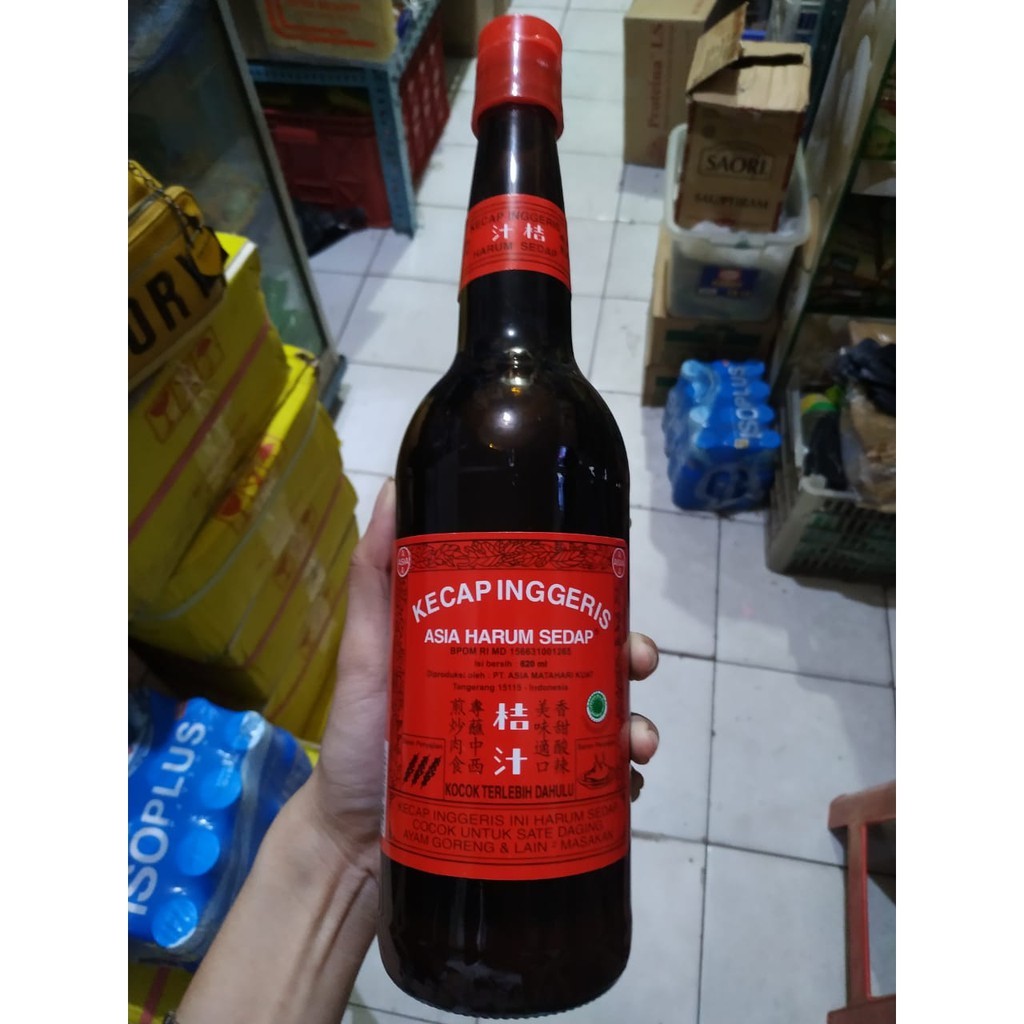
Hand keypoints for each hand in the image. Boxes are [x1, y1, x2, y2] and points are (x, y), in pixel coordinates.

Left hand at [308, 479, 660, 872]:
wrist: (353, 836)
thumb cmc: (358, 737)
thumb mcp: (367, 650)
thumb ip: (374, 576)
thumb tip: (395, 491)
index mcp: (494, 652)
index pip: (557, 616)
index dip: (596, 603)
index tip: (614, 596)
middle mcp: (523, 694)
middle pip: (595, 665)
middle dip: (629, 658)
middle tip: (636, 662)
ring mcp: (534, 748)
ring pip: (605, 725)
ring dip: (635, 724)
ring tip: (636, 739)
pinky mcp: (538, 799)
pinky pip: (594, 789)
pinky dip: (620, 786)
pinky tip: (625, 788)